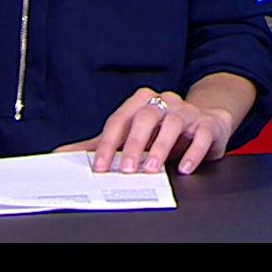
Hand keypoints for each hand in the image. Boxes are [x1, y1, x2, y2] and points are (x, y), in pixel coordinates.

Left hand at [55, 87, 233, 176]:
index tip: (100, 166)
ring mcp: (188, 112)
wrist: (206, 121)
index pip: (120, 119)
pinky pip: (202, 134)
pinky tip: (185, 168)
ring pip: (173, 123)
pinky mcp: (208, 124)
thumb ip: (100, 144)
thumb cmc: (162, 130)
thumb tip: (63, 153)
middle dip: (134, 144)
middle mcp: (164, 102)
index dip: (108, 143)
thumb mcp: (130, 135)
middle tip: (126, 169)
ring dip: (162, 147)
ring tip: (153, 168)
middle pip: (145, 117)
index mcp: (141, 102)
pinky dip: (194, 151)